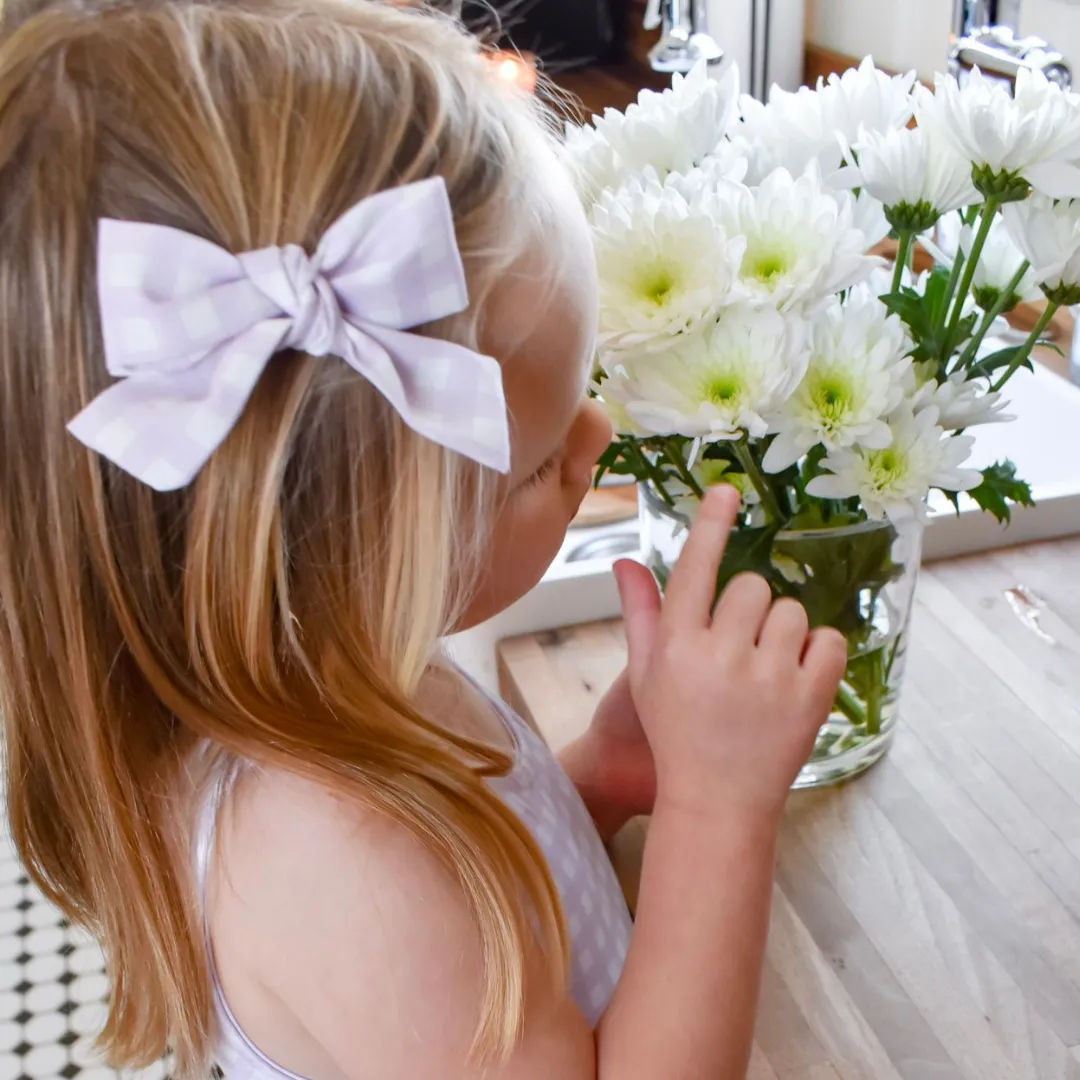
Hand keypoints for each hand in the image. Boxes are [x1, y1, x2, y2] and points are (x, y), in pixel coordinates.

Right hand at [613, 485, 847, 824]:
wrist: (716, 802)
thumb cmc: (676, 732)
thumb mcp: (648, 674)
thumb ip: (641, 613)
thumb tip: (625, 559)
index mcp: (677, 646)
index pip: (695, 570)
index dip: (711, 526)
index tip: (726, 491)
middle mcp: (720, 656)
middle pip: (751, 587)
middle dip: (749, 611)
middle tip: (740, 650)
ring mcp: (768, 678)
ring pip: (792, 612)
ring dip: (783, 634)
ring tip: (765, 674)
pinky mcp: (809, 699)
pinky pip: (829, 641)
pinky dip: (818, 653)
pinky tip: (795, 680)